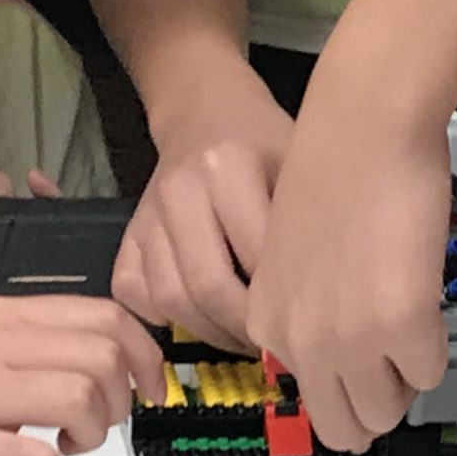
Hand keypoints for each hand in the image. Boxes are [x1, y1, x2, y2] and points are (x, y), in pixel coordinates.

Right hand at [0, 294, 166, 455]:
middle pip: (101, 352)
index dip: (144, 354)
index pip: (103, 313)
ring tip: (65, 445)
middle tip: (95, 424)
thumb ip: (37, 345)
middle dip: (120, 398)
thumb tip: (119, 354)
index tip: (149, 387)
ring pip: (79, 396)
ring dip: (92, 434)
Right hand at [111, 65, 291, 351]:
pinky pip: (134, 292)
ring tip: (245, 338)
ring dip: (210, 332)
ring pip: (168, 297)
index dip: (285, 301)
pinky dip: (161, 317)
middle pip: (206, 286)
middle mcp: (179, 188)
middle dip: (245, 330)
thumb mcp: (300, 165)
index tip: (312, 324)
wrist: (207, 110)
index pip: (256, 257)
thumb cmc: (268, 143)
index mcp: (228, 165)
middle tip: (276, 345)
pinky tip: (199, 317)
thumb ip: (308, 225)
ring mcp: (147, 212)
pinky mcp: (128, 231)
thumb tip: (328, 306)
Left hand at [243, 92, 448, 451]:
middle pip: (347, 428)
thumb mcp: (296, 259)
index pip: (309, 401)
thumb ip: (307, 310)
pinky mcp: (401, 325)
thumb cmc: (335, 171)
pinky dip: (435, 343)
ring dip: (406, 375)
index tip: (364, 359)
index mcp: (267, 321)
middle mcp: (300, 340)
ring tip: (408, 316)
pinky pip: (430, 371)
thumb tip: (341, 351)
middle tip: (396, 354)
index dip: (346, 382)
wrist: (363, 127)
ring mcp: (350, 339)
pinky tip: (420, 291)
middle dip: (377, 401)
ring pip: (388, 411)